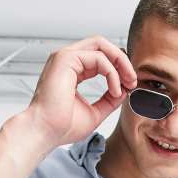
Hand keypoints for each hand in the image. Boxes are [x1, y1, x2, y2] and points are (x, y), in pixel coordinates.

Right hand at [27, 35, 136, 149]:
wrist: (45, 132)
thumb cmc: (62, 127)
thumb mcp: (95, 112)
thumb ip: (109, 100)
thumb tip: (125, 90)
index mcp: (72, 70)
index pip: (100, 58)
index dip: (118, 69)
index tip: (129, 86)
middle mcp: (67, 60)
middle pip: (102, 46)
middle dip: (122, 61)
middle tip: (133, 80)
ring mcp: (65, 57)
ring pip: (101, 46)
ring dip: (120, 63)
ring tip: (128, 83)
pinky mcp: (66, 59)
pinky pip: (98, 58)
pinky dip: (112, 74)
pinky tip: (115, 90)